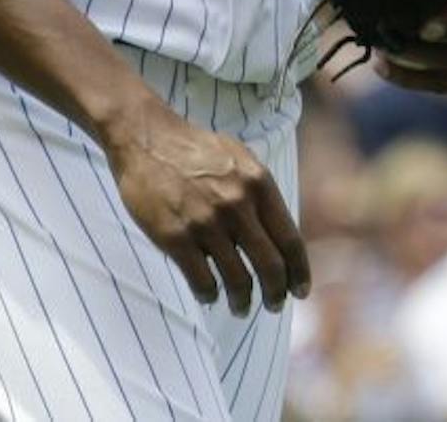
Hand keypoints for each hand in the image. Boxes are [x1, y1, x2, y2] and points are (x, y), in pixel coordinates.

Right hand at [99, 97, 309, 315]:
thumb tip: (279, 234)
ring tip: (240, 307)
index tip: (300, 291)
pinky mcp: (176, 237)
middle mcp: (237, 205)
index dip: (299, 272)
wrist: (147, 138)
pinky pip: (202, 281)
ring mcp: (206, 223)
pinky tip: (209, 295)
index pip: (291, 241)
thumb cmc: (195, 150)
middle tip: (274, 305)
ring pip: (238, 280)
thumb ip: (262, 193)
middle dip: (276, 294)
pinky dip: (209, 295)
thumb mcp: (240, 159)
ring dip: (242, 301)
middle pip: (270, 267)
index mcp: (258, 184)